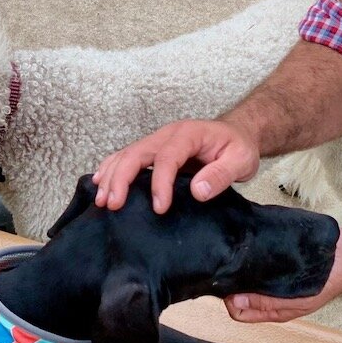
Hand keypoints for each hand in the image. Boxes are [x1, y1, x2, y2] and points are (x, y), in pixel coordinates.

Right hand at [92, 118, 261, 213]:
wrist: (236, 134)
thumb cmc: (238, 147)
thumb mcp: (241, 160)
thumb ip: (222, 174)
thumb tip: (197, 191)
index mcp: (188, 135)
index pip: (167, 157)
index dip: (160, 182)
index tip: (159, 208)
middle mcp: (167, 135)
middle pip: (136, 152)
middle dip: (121, 178)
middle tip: (114, 205)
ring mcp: (157, 141)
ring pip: (126, 155)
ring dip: (111, 176)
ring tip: (103, 200)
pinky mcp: (152, 151)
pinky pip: (126, 157)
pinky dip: (110, 170)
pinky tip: (100, 185)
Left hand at [224, 228, 341, 322]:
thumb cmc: (323, 283)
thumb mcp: (295, 299)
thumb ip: (266, 302)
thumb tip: (233, 302)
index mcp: (271, 310)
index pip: (238, 312)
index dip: (229, 300)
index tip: (227, 285)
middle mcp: (267, 296)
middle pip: (238, 295)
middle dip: (231, 285)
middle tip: (229, 269)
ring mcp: (270, 280)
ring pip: (245, 279)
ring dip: (239, 271)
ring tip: (236, 258)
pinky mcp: (274, 264)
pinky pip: (255, 266)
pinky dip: (249, 260)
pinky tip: (248, 250)